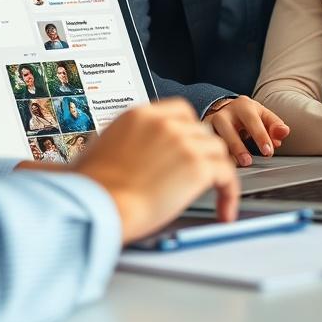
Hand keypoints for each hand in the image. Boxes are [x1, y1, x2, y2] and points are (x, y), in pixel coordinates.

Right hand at [71, 99, 239, 243]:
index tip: (189, 147)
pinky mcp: (196, 166)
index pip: (179, 111)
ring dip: (217, 171)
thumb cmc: (92, 188)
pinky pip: (227, 175)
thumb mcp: (99, 150)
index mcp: (139, 115)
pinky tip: (224, 210)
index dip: (188, 130)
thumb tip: (122, 157)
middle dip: (202, 153)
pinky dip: (229, 193)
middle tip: (201, 174)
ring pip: (217, 150)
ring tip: (216, 194)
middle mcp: (163, 124)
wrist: (98, 204)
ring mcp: (182, 142)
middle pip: (201, 130)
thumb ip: (120, 145)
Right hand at [204, 96, 289, 166]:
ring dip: (224, 153)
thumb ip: (275, 126)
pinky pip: (207, 145)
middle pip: (228, 129)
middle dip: (238, 146)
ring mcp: (211, 123)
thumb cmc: (249, 117)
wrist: (226, 111)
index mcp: (243, 105)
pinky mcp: (203, 133)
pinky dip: (214, 155)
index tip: (268, 151)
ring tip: (235, 166)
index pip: (252, 121)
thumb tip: (283, 133)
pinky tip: (222, 165)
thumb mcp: (264, 117)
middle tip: (248, 162)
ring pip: (214, 138)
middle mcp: (224, 112)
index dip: (260, 136)